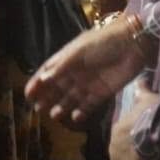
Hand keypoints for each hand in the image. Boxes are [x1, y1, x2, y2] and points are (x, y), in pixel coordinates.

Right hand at [25, 14, 150, 126]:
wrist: (132, 44)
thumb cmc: (102, 43)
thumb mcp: (78, 52)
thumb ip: (61, 67)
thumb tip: (43, 79)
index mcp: (67, 59)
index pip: (48, 72)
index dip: (37, 83)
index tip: (27, 94)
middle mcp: (75, 73)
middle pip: (57, 88)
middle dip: (47, 98)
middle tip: (38, 108)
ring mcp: (88, 83)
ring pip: (71, 99)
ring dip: (62, 106)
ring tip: (53, 115)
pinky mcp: (102, 93)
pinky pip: (88, 106)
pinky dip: (81, 112)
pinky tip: (74, 117)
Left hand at [107, 83, 159, 159]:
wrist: (159, 132)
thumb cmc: (155, 114)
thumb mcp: (148, 99)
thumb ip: (142, 90)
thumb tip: (142, 78)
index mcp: (118, 130)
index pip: (120, 140)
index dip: (129, 145)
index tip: (139, 149)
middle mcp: (113, 149)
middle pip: (116, 158)